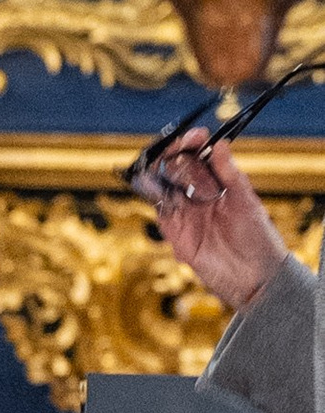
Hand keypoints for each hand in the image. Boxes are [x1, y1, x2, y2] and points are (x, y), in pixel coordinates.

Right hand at [146, 131, 286, 311]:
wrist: (255, 277)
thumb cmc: (258, 239)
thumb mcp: (246, 201)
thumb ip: (229, 174)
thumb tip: (219, 145)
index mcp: (218, 186)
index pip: (199, 158)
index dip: (193, 144)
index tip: (194, 136)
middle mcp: (199, 197)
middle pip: (177, 169)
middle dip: (174, 154)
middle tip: (175, 146)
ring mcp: (186, 214)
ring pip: (164, 186)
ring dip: (159, 172)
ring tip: (158, 161)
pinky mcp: (176, 233)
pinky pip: (160, 211)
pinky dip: (154, 196)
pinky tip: (153, 184)